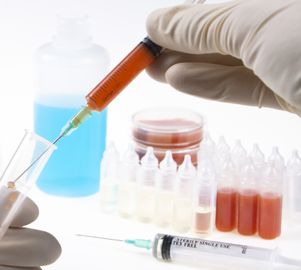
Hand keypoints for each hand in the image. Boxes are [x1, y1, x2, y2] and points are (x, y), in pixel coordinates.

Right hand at [145, 0, 300, 115]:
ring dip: (188, 68)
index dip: (182, 19)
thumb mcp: (256, 25)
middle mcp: (283, 29)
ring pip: (229, 63)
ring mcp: (287, 63)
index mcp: (280, 1)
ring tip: (154, 71)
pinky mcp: (289, 95)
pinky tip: (179, 81)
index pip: (218, 9)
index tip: (151, 31)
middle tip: (146, 57)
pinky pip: (242, 87)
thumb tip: (159, 23)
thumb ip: (204, 26)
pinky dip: (209, 85)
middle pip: (222, 36)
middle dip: (180, 46)